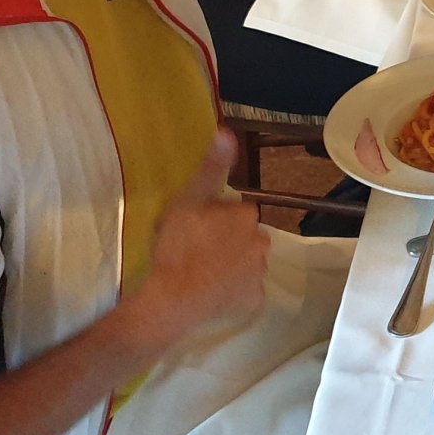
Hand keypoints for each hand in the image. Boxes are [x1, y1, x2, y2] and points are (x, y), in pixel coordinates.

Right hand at [134, 130, 267, 345]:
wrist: (171, 299)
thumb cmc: (177, 247)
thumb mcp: (187, 201)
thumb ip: (211, 169)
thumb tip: (227, 133)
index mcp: (246, 216)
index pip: (236, 212)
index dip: (216, 219)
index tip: (196, 228)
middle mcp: (262, 242)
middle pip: (245, 237)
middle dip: (229, 241)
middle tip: (198, 251)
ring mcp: (260, 274)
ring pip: (247, 264)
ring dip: (232, 266)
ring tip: (202, 273)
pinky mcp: (255, 301)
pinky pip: (246, 292)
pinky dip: (233, 292)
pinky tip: (212, 292)